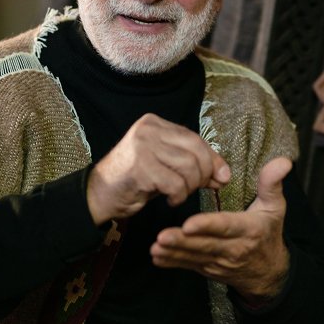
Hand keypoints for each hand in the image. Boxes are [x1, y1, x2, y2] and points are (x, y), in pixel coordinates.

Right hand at [86, 113, 230, 224]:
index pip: (194, 138)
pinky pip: (176, 184)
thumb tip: (224, 174)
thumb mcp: (166, 167)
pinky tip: (169, 200)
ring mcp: (143, 147)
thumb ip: (193, 165)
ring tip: (178, 194)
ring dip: (189, 188)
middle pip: (196, 151)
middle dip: (203, 175)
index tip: (221, 177)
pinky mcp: (141, 168)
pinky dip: (178, 197)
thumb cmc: (134, 181)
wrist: (98, 195)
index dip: (212, 160)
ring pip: (189, 167)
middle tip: (196, 189)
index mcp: (155, 123)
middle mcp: (148, 130)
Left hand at [150, 157, 292, 303]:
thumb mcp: (275, 207)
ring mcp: (219, 261)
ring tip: (155, 248)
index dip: (207, 226)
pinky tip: (157, 258)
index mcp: (248, 230)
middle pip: (205, 245)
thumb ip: (272, 183)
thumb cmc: (268, 232)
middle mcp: (233, 248)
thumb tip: (282, 161)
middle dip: (182, 242)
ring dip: (174, 253)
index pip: (226, 226)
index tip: (189, 224)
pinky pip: (189, 266)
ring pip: (194, 257)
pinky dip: (173, 263)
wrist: (269, 273)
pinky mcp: (208, 269)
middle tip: (161, 237)